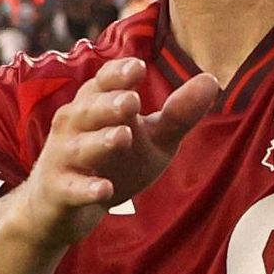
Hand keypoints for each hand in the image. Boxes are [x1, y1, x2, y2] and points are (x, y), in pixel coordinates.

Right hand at [17, 58, 218, 250]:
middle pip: (90, 110)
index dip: (118, 74)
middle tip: (132, 101)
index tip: (138, 67)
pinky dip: (87, 189)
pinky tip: (104, 191)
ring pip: (82, 146)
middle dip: (109, 104)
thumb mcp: (151, 138)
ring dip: (101, 142)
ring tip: (123, 136)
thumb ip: (178, 114)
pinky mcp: (60, 190)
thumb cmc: (112, 162)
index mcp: (95, 105)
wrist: (61, 205)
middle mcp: (75, 125)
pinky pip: (73, 189)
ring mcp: (65, 158)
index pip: (104, 82)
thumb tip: (212, 80)